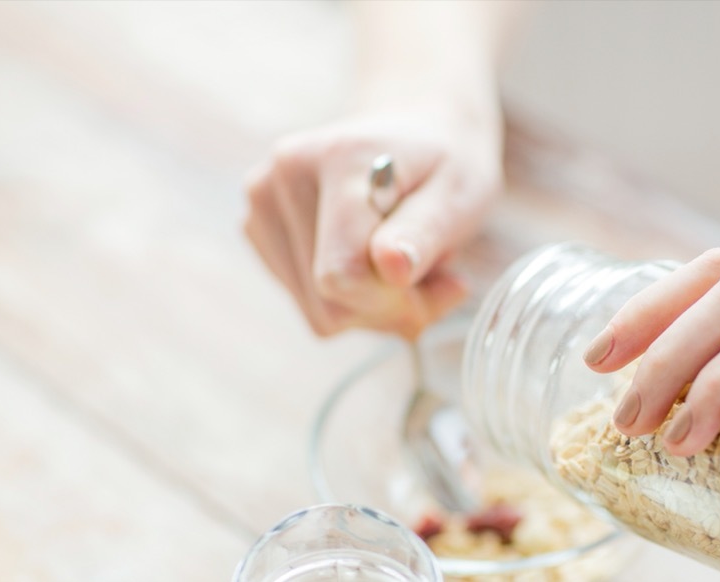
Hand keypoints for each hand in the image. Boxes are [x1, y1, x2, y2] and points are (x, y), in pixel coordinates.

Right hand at [243, 108, 501, 338]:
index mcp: (338, 158)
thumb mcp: (460, 194)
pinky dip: (352, 301)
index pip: (343, 276)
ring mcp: (262, 202)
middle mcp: (284, 175)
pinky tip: (374, 263)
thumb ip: (427, 232)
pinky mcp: (258, 228)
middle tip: (434, 276)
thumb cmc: (445, 166)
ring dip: (374, 308)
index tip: (449, 284)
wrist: (415, 130)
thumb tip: (392, 268)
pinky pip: (309, 305)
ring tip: (404, 263)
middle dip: (391, 307)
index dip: (397, 301)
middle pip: (328, 303)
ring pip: (318, 313)